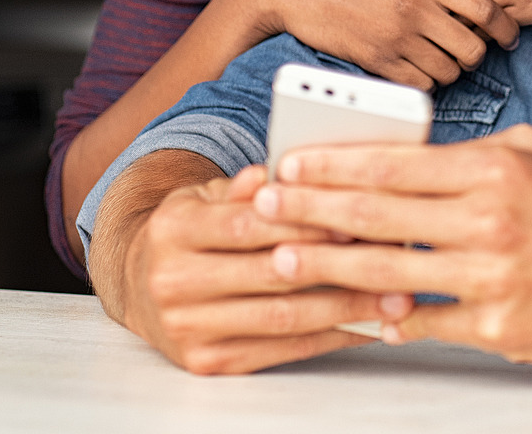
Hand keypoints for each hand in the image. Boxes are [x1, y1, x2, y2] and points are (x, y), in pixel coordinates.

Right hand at [111, 160, 413, 373]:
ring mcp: (187, 327)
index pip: (248, 225)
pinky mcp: (206, 361)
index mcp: (174, 229)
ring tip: (394, 299)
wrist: (137, 286)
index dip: (306, 222)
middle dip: (337, 266)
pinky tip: (364, 325)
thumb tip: (278, 171)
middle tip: (393, 259)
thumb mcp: (206, 197)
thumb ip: (245, 186)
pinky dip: (328, 338)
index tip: (357, 218)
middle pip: (270, 274)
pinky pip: (280, 350)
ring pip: (281, 318)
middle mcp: (173, 281)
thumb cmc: (190, 233)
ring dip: (345, 309)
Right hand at [246, 0, 518, 90]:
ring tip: (435, 60)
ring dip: (448, 71)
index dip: (506, 29)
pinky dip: (423, 83)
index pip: (487, 9)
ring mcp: (397, 35)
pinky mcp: (377, 60)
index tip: (509, 38)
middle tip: (463, 53)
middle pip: (473, 48)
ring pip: (449, 71)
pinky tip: (414, 70)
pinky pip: (420, 85)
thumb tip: (474, 6)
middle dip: (474, 56)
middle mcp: (418, 6)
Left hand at [251, 125, 531, 364]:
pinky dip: (387, 318)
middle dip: (309, 210)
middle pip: (376, 214)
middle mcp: (490, 219)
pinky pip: (426, 323)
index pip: (393, 163)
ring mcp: (493, 277)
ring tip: (285, 259)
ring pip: (389, 271)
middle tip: (262, 207)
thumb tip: (402, 157)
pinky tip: (354, 312)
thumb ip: (468, 154)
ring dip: (328, 266)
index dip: (331, 165)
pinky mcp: (499, 327)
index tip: (288, 164)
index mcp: (494, 169)